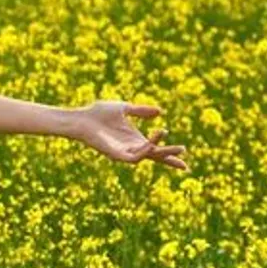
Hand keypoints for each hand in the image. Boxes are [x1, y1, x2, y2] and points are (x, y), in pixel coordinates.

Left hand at [72, 100, 189, 171]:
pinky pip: (134, 157)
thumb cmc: (97, 113)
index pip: (156, 149)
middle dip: (170, 155)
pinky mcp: (116, 155)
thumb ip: (141, 111)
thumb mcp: (124, 108)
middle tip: (184, 150)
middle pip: (155, 155)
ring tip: (169, 136)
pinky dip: (145, 150)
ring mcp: (124, 152)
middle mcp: (131, 148)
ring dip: (160, 148)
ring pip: (147, 155)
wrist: (81, 118)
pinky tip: (151, 142)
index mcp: (135, 139)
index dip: (170, 154)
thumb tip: (160, 112)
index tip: (185, 158)